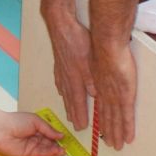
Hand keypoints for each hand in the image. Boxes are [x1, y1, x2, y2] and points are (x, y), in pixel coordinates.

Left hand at [0, 100, 61, 155]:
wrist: (0, 129)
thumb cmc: (17, 121)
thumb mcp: (36, 121)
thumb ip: (48, 129)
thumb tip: (61, 135)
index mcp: (35, 126)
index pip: (48, 132)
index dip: (57, 135)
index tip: (66, 138)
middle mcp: (33, 136)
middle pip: (48, 141)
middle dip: (57, 144)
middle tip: (67, 146)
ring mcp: (30, 145)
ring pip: (45, 148)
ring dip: (55, 150)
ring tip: (63, 150)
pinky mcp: (27, 154)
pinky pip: (40, 153)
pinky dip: (49, 153)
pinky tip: (57, 151)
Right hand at [42, 3, 94, 128]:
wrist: (62, 27)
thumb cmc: (77, 42)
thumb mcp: (91, 62)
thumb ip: (93, 81)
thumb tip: (96, 96)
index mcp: (75, 81)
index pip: (78, 105)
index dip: (81, 117)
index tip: (82, 128)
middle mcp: (66, 80)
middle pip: (70, 102)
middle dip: (74, 115)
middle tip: (76, 126)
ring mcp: (61, 72)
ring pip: (65, 94)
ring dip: (68, 105)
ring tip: (69, 114)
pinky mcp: (59, 65)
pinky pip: (60, 83)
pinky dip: (62, 91)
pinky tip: (61, 91)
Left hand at [90, 38, 137, 149]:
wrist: (107, 46)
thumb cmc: (102, 50)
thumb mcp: (96, 65)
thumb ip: (98, 76)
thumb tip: (97, 84)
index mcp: (100, 87)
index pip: (102, 108)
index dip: (103, 121)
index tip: (103, 131)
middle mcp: (106, 95)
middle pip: (108, 118)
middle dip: (109, 132)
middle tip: (111, 144)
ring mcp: (116, 97)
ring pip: (117, 121)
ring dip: (118, 134)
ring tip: (118, 147)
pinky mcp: (125, 96)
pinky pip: (126, 116)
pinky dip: (127, 128)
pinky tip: (129, 137)